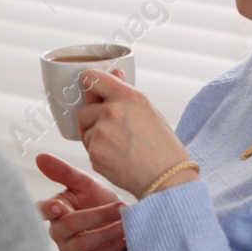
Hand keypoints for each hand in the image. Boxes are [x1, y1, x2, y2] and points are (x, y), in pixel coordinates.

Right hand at [35, 154, 127, 250]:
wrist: (120, 225)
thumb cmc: (99, 201)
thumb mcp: (85, 184)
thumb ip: (63, 172)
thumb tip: (39, 156)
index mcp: (54, 210)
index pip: (42, 210)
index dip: (48, 209)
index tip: (61, 206)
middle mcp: (57, 232)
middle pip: (68, 225)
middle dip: (96, 216)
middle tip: (120, 208)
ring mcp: (68, 250)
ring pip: (82, 243)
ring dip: (107, 232)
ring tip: (125, 223)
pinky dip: (109, 250)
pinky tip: (123, 240)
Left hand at [73, 70, 192, 199]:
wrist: (168, 178)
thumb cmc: (163, 147)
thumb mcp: (150, 112)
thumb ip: (126, 93)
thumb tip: (115, 72)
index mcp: (129, 96)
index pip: (92, 78)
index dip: (90, 89)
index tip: (92, 96)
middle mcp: (113, 110)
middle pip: (83, 110)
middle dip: (92, 122)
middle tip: (114, 135)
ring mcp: (102, 131)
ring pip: (86, 132)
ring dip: (96, 140)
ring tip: (121, 149)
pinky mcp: (95, 151)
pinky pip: (89, 149)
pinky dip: (99, 155)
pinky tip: (119, 160)